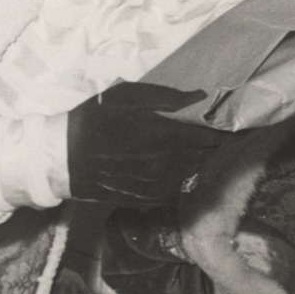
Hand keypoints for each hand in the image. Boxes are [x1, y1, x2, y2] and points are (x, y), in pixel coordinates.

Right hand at [65, 82, 229, 207]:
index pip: (205, 136)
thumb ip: (164, 97)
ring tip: (203, 151)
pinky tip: (180, 168)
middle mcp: (164, 163)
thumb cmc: (94, 120)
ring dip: (200, 162)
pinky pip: (176, 189)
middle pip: (203, 156)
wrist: (64, 159)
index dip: (220, 132)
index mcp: (162, 135)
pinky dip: (183, 178)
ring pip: (191, 174)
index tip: (231, 126)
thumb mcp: (126, 96)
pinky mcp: (146, 197)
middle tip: (221, 137)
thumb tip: (199, 96)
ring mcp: (156, 184)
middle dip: (213, 147)